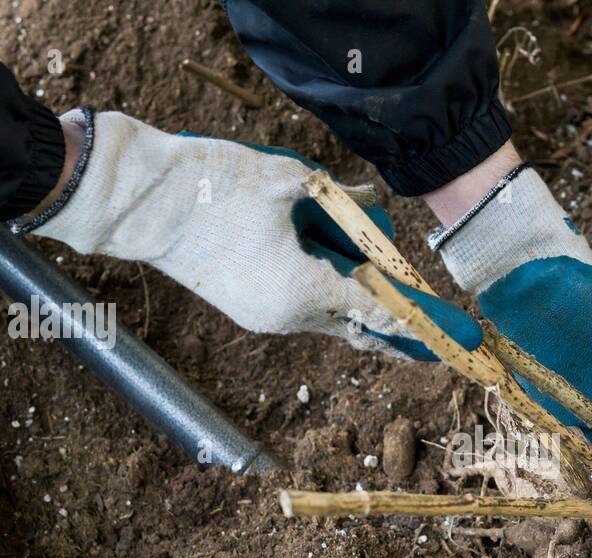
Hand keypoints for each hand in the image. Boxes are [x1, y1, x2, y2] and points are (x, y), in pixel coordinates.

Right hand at [22, 110, 479, 359]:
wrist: (140, 203)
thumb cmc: (214, 186)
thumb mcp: (290, 180)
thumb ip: (341, 197)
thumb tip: (373, 200)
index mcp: (302, 289)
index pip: (376, 311)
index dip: (417, 324)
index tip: (451, 340)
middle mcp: (286, 316)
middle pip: (356, 325)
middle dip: (394, 330)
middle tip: (433, 344)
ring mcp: (263, 318)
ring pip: (328, 319)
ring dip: (356, 310)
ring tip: (391, 317)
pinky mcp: (246, 309)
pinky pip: (300, 310)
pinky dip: (325, 301)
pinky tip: (339, 285)